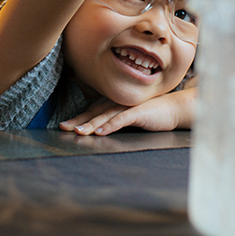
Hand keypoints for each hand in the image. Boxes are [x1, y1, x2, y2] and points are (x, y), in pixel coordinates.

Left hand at [59, 87, 196, 134]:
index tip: (63, 126)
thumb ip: (113, 119)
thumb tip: (97, 127)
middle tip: (63, 128)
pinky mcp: (137, 112)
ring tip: (79, 132)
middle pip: (94, 113)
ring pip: (105, 116)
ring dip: (91, 124)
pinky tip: (101, 132)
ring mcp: (126, 107)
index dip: (77, 118)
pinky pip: (121, 119)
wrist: (171, 109)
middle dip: (78, 121)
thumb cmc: (148, 113)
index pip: (91, 112)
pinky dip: (111, 125)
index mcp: (112, 104)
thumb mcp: (126, 115)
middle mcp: (116, 103)